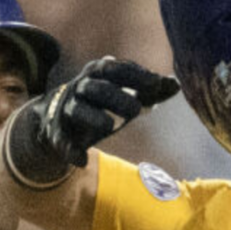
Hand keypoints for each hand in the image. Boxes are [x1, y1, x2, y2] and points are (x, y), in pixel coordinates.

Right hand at [3, 58, 180, 186]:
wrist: (55, 119)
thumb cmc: (99, 103)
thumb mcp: (123, 95)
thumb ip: (149, 92)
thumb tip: (175, 84)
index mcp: (96, 74)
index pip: (114, 68)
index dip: (134, 74)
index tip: (156, 83)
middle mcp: (79, 88)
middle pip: (96, 87)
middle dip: (115, 96)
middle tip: (137, 110)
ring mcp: (66, 110)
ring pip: (77, 110)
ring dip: (93, 117)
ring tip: (109, 126)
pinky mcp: (56, 133)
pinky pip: (61, 141)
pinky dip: (70, 150)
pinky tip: (81, 160)